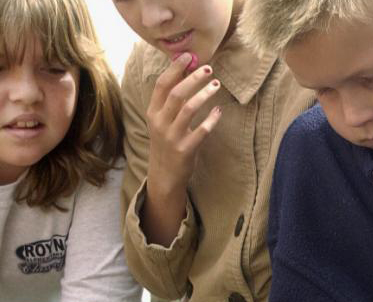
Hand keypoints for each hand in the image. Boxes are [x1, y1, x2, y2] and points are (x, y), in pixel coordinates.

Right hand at [143, 52, 222, 201]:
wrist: (164, 173)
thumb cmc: (166, 140)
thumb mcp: (162, 119)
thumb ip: (170, 98)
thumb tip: (184, 70)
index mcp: (153, 112)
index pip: (162, 84)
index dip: (175, 68)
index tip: (189, 56)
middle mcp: (160, 122)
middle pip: (177, 94)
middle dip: (193, 78)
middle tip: (209, 68)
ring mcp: (172, 136)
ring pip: (189, 109)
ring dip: (204, 94)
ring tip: (216, 85)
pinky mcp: (185, 149)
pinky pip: (202, 130)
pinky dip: (212, 119)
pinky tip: (219, 110)